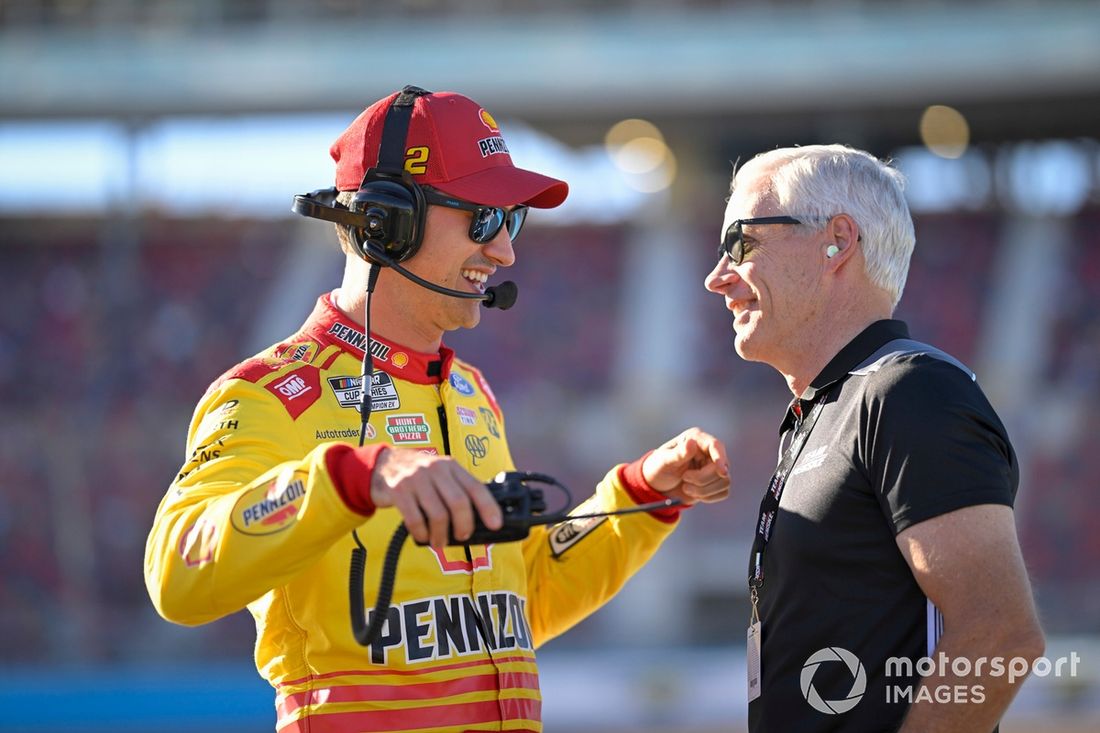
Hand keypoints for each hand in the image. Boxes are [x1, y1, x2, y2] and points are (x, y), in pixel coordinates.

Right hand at [369, 449, 502, 546]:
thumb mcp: (441, 474)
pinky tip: (424, 537)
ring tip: (440, 542)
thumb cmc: (419, 475)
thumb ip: (457, 488)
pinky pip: (415, 519)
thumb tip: (480, 519)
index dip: (488, 507)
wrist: (383, 464)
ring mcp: (416, 479)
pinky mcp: (399, 491)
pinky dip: (422, 533)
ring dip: (441, 535)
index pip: (475, 487)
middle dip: (464, 525)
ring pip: (438, 514)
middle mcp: (436, 469)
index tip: (496, 525)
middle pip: (458, 502)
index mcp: (451, 466)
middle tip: (463, 536)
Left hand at [641, 428, 729, 504]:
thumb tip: (691, 443)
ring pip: (724, 481)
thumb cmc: (659, 468)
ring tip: (686, 487)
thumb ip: (678, 453)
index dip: (720, 458)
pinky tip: (694, 493)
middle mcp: (708, 451)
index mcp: (696, 439)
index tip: (721, 472)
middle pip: (721, 467)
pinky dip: (708, 497)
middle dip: (702, 479)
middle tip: (684, 479)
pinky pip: (723, 492)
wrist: (658, 485)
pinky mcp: (716, 482)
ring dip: (703, 490)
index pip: (716, 446)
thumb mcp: (664, 461)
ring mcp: (714, 467)